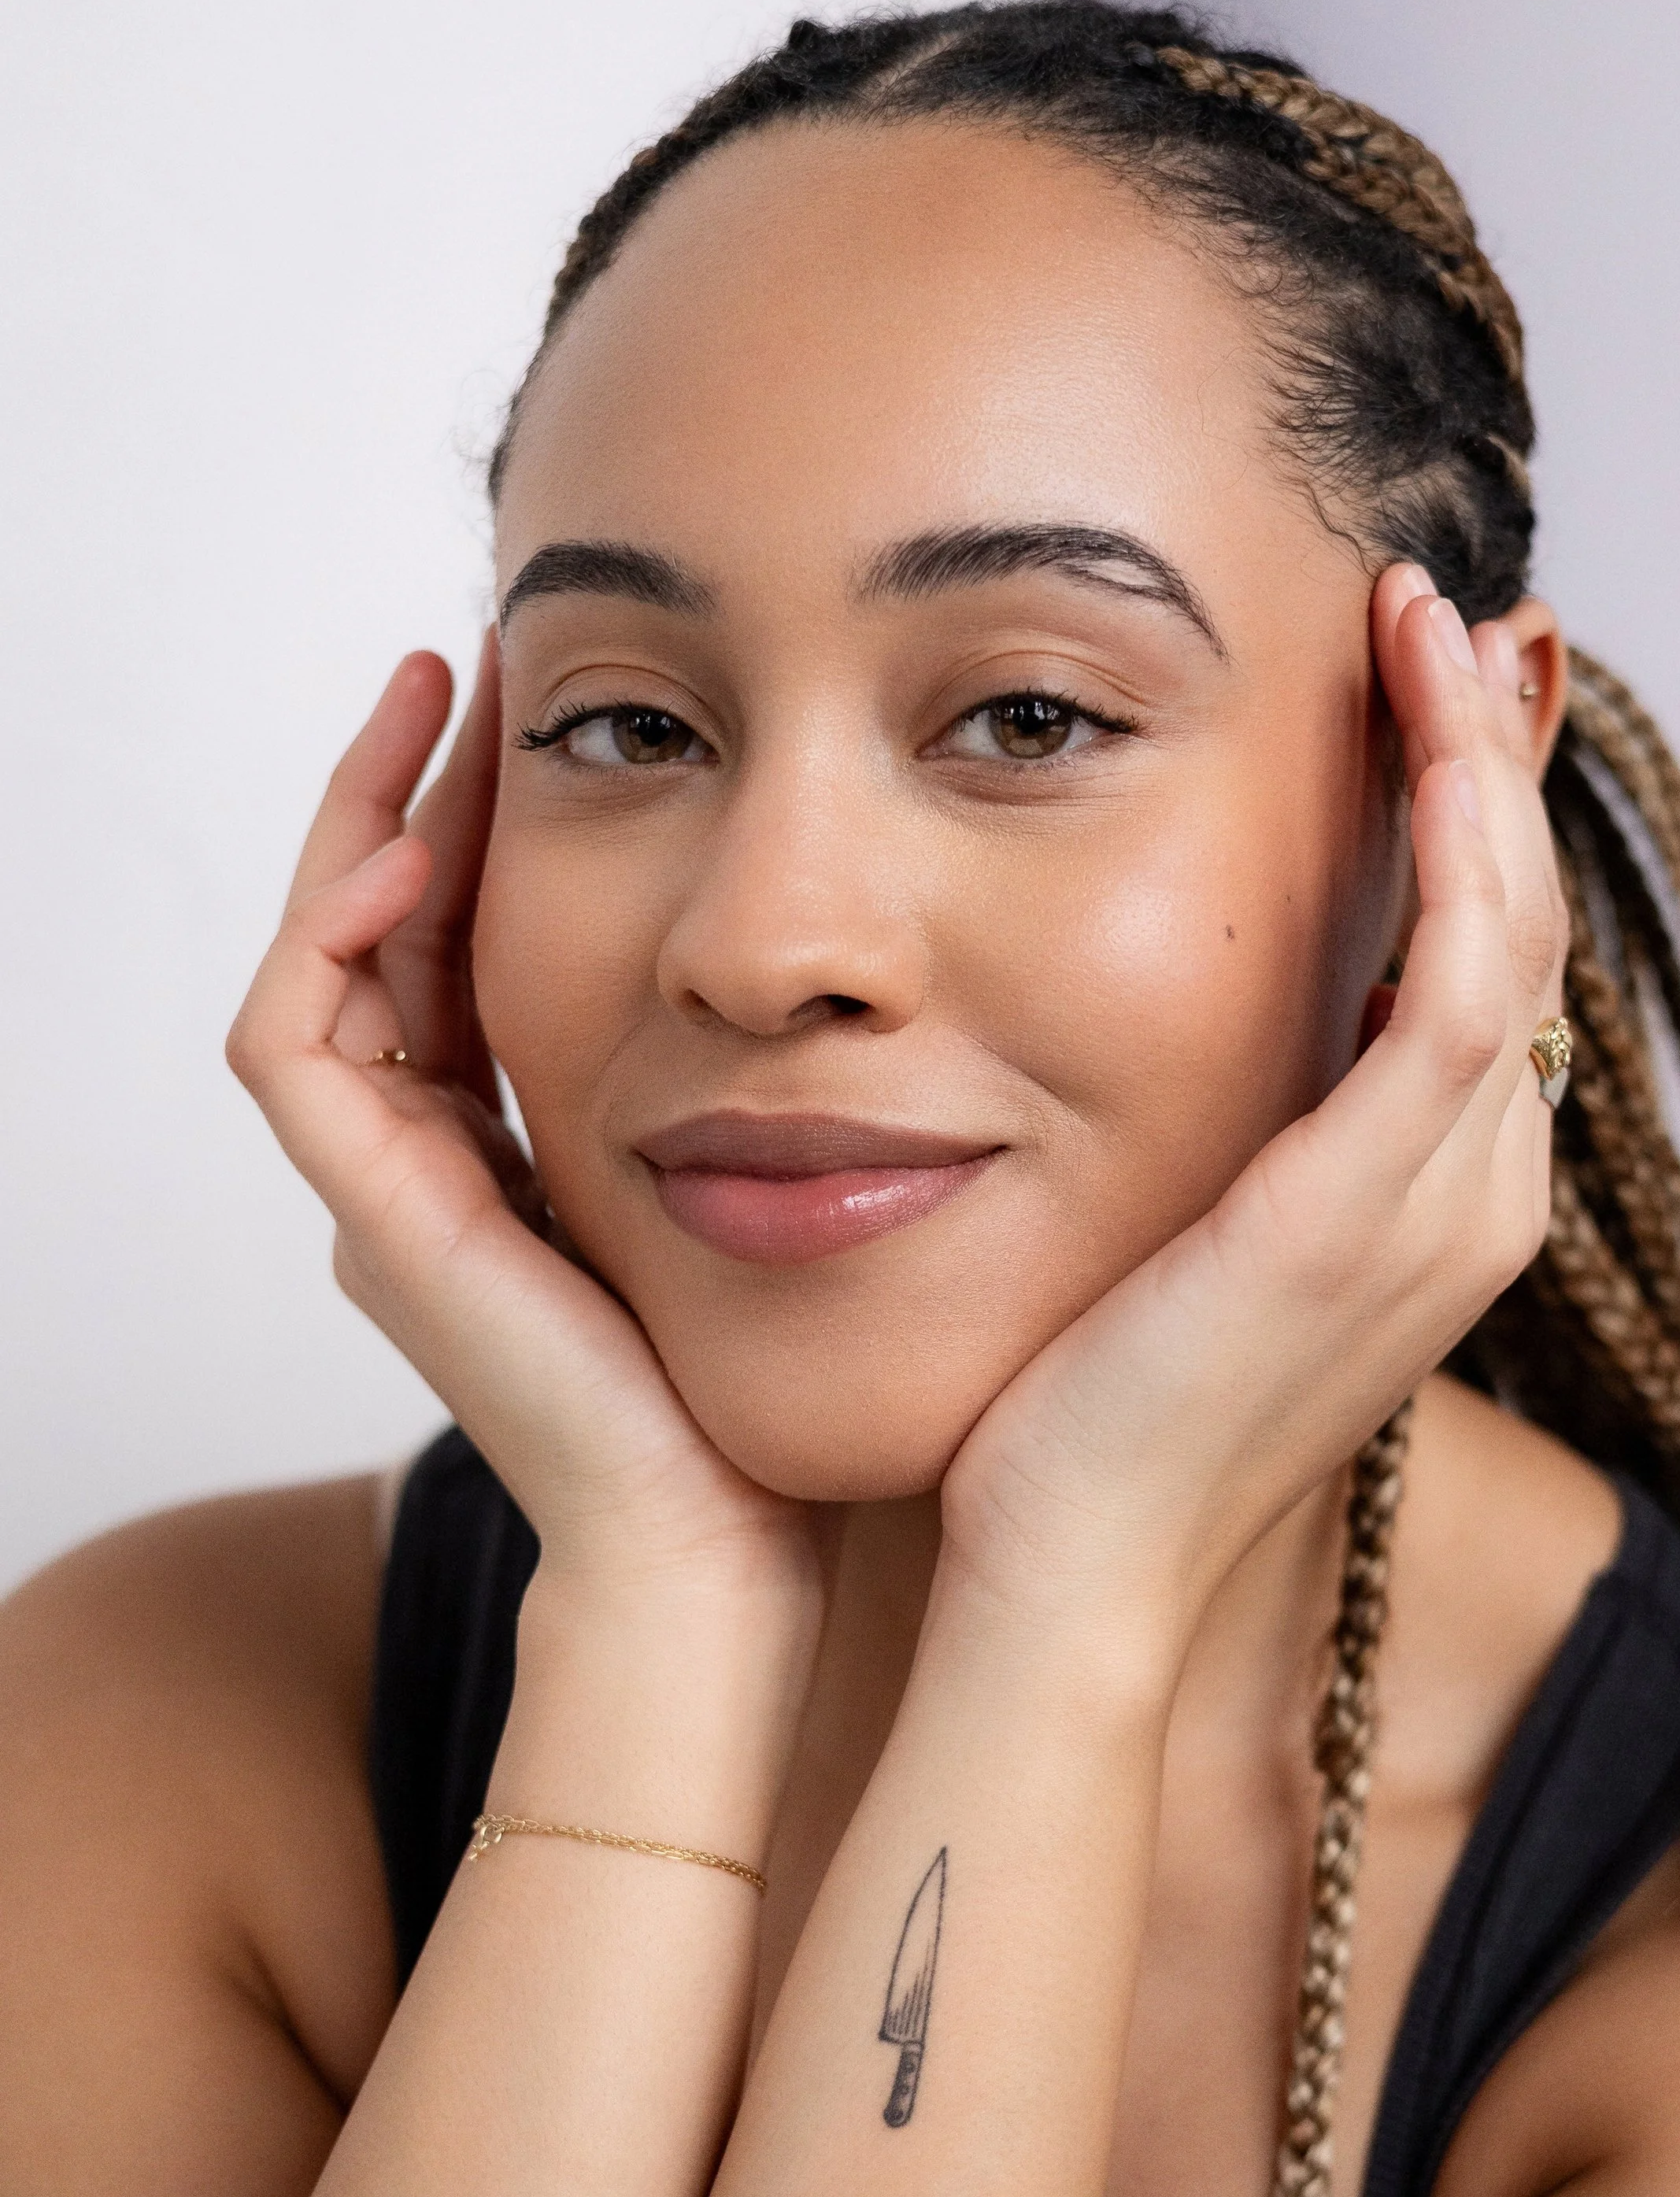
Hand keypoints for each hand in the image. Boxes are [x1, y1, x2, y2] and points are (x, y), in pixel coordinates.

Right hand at [227, 638, 814, 1602]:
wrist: (735, 1534)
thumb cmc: (780, 1366)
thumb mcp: (769, 1173)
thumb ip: (759, 1073)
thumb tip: (865, 948)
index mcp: (517, 1150)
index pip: (463, 945)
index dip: (482, 820)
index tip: (550, 701)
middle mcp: (435, 1167)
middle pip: (387, 935)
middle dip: (422, 791)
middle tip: (472, 662)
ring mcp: (393, 1196)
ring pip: (328, 965)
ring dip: (367, 825)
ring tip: (433, 701)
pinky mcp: (380, 1223)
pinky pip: (297, 1047)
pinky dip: (333, 937)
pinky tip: (411, 849)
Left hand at [937, 564, 1566, 1669]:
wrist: (1061, 1574)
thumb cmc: (1083, 1414)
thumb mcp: (1176, 1244)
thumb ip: (1221, 1139)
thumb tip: (1163, 1030)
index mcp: (1422, 1204)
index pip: (1475, 972)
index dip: (1461, 826)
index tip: (1404, 698)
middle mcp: (1466, 1197)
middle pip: (1517, 928)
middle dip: (1490, 763)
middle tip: (1436, 621)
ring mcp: (1436, 1205)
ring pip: (1511, 928)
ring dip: (1480, 763)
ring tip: (1424, 621)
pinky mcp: (1369, 1205)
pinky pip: (1459, 982)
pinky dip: (1457, 843)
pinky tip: (1413, 726)